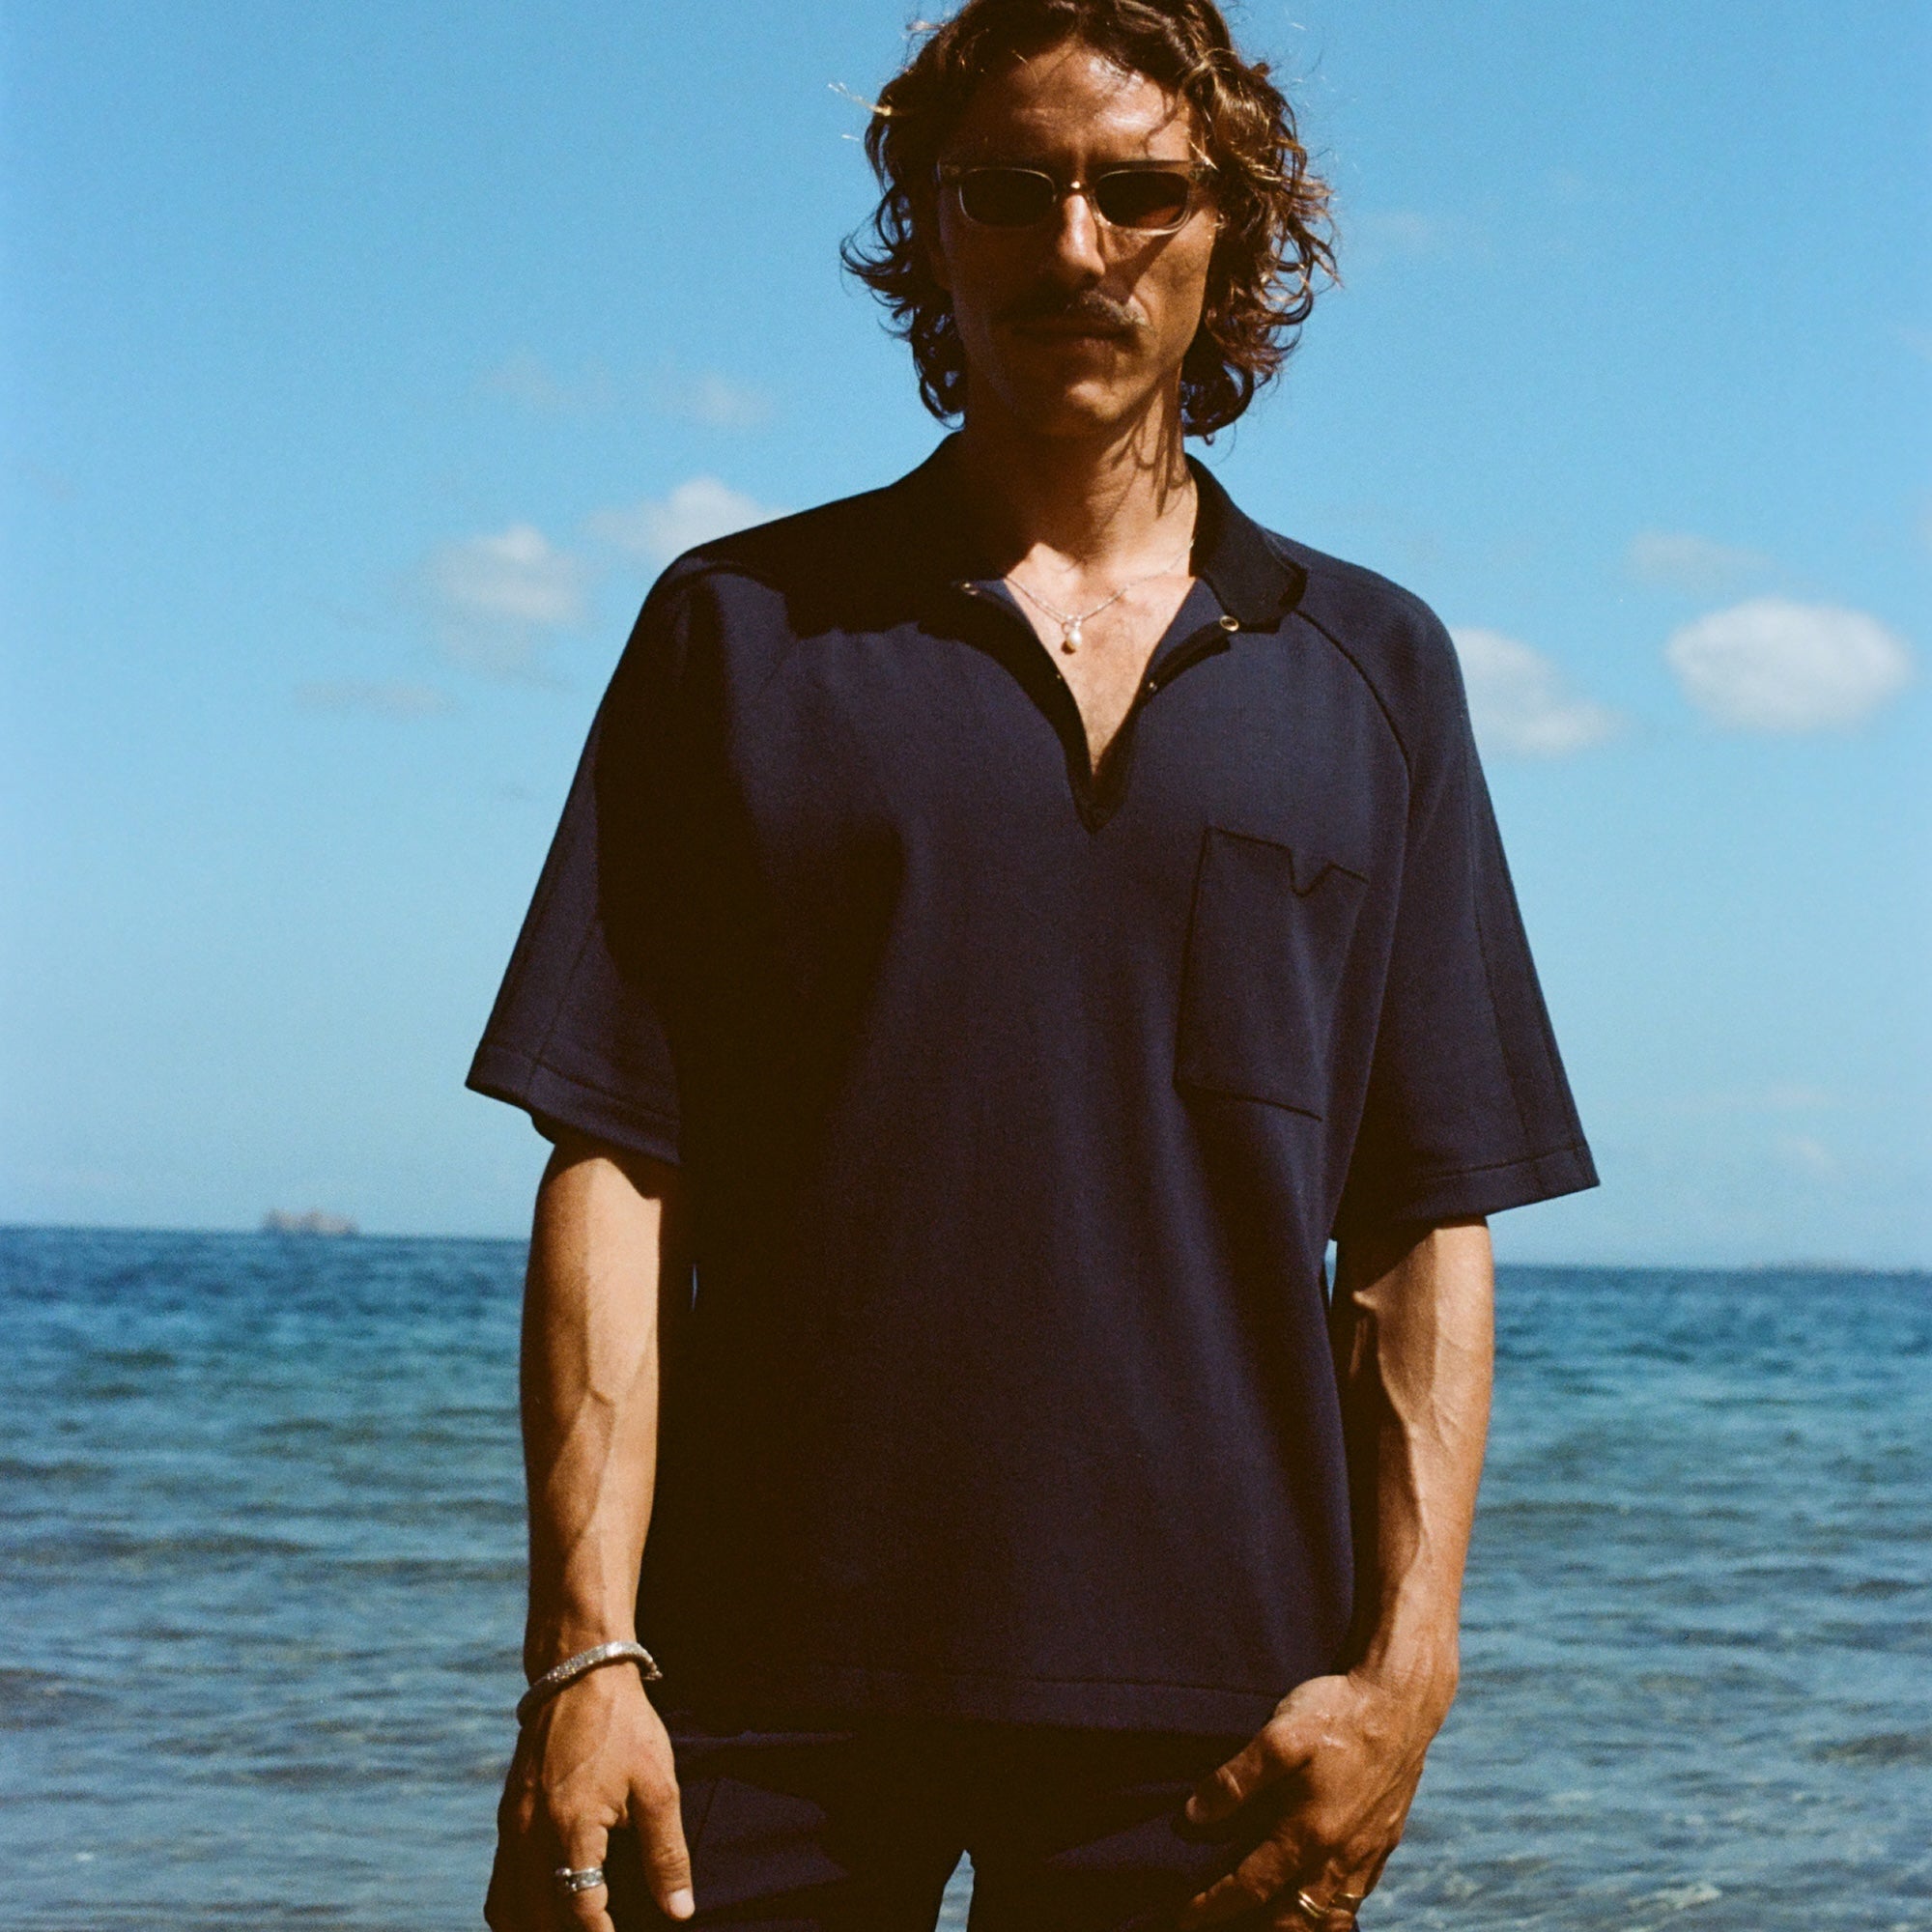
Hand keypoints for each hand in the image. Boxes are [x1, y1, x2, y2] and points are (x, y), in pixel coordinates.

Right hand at [485, 1665, 694, 1930]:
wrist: (579, 1672)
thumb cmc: (624, 1725)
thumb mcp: (658, 1784)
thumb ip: (666, 1853)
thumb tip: (680, 1911)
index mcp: (570, 1827)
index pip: (578, 1912)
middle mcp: (531, 1834)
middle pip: (537, 1919)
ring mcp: (513, 1826)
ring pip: (507, 1910)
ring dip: (536, 1928)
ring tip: (571, 1930)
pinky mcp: (508, 1817)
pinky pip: (500, 1885)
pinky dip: (517, 1910)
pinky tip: (546, 1910)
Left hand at [1175, 1667, 1445, 1927]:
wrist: (1400, 1702)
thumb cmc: (1336, 1714)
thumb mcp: (1278, 1735)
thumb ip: (1236, 1780)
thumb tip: (1193, 1818)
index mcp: (1309, 1833)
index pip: (1252, 1887)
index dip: (1215, 1905)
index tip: (1184, 1916)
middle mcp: (1340, 1857)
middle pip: (1292, 1919)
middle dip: (1254, 1928)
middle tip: (1217, 1926)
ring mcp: (1366, 1856)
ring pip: (1326, 1917)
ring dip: (1291, 1927)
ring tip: (1260, 1922)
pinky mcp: (1384, 1846)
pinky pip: (1354, 1901)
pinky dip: (1328, 1915)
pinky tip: (1310, 1904)